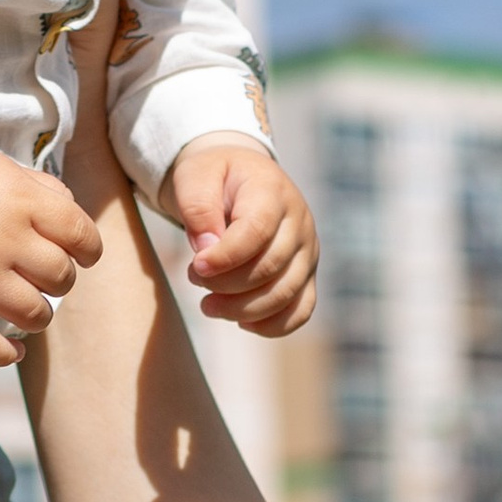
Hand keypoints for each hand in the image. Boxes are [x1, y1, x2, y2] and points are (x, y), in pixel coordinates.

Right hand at [0, 152, 102, 367]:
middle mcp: (0, 238)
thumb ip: (43, 190)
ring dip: (38, 316)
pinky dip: (6, 354)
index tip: (81, 254)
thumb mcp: (0, 169)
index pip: (80, 233)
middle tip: (42, 275)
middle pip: (61, 277)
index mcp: (19, 200)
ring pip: (33, 315)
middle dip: (60, 280)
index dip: (89, 249)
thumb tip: (75, 221)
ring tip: (26, 307)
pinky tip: (15, 350)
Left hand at [162, 139, 318, 335]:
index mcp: (273, 191)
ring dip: (241, 309)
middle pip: (270, 268)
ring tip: (208, 304)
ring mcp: (307, 251)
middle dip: (225, 284)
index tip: (196, 266)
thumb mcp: (196, 176)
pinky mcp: (306, 275)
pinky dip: (270, 325)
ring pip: (285, 295)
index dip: (225, 257)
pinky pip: (300, 311)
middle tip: (194, 277)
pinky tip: (240, 320)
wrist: (241, 179)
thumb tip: (207, 249)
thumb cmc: (215, 177)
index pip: (257, 231)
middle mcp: (299, 222)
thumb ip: (197, 207)